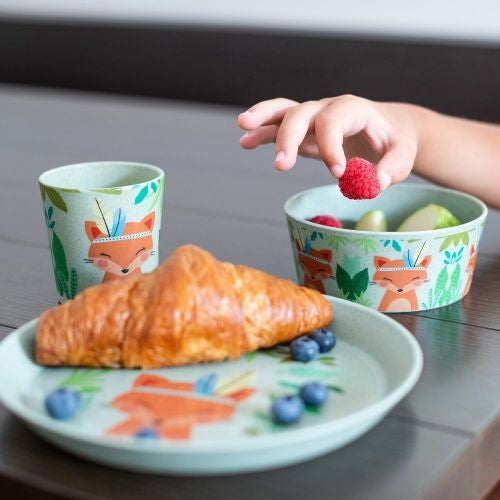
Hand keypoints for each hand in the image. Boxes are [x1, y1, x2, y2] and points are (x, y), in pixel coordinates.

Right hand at [237, 95, 420, 189]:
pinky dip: (263, 132)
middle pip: (301, 113)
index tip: (338, 174)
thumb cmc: (394, 141)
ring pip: (284, 110)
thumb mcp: (403, 155)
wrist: (388, 129)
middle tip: (280, 167)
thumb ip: (391, 169)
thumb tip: (373, 184)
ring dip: (264, 119)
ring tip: (243, 129)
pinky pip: (280, 126)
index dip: (331, 147)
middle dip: (288, 138)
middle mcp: (329, 108)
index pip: (334, 122)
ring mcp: (314, 117)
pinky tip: (245, 142)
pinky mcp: (305, 131)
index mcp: (354, 110)